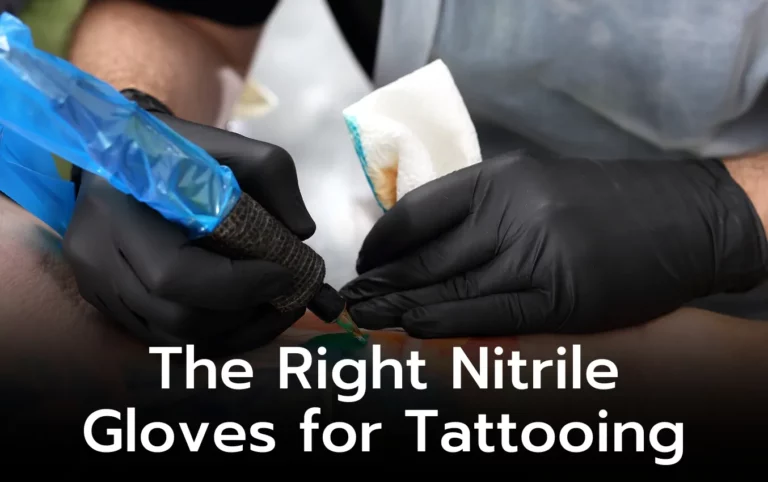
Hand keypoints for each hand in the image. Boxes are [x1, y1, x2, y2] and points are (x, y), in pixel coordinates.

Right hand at [63, 114, 315, 355]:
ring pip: (175, 339)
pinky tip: (245, 314)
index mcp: (117, 209)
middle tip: (288, 294)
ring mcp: (97, 288)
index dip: (237, 285)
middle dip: (244, 313)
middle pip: (178, 317)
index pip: (174, 274)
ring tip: (274, 306)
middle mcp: (96, 256)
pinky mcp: (108, 306)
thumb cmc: (180, 153)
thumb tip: (301, 232)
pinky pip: (166, 340)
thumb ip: (273, 176)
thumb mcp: (231, 147)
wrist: (124, 156)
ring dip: (235, 331)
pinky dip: (214, 335)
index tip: (284, 272)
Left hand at [340, 154, 767, 337]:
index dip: (384, 240)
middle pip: (427, 253)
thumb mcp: (536, 185)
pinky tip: (414, 329)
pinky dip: (447, 322)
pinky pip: (489, 312)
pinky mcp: (560, 297)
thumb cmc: (604, 204)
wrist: (681, 219)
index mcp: (501, 178)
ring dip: (403, 306)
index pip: (419, 210)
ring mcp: (537, 253)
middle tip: (353, 299)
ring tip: (369, 319)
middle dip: (384, 281)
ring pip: (451, 286)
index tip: (367, 261)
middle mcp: (513, 211)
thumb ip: (482, 210)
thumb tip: (425, 243)